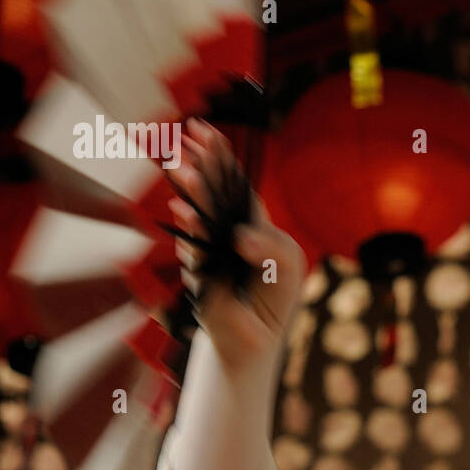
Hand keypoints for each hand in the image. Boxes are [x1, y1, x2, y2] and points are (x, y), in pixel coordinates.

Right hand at [167, 118, 306, 368]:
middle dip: (199, 163)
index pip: (234, 183)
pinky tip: (184, 210)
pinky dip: (192, 231)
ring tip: (180, 167)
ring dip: (190, 192)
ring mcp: (206, 253)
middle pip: (211, 192)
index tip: (202, 129)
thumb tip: (242, 238)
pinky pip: (196, 250)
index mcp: (248, 222)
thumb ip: (273, 246)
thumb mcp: (289, 264)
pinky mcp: (200, 278)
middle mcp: (223, 233)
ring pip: (198, 216)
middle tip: (186, 136)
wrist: (254, 340)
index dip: (219, 156)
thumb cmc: (274, 296)